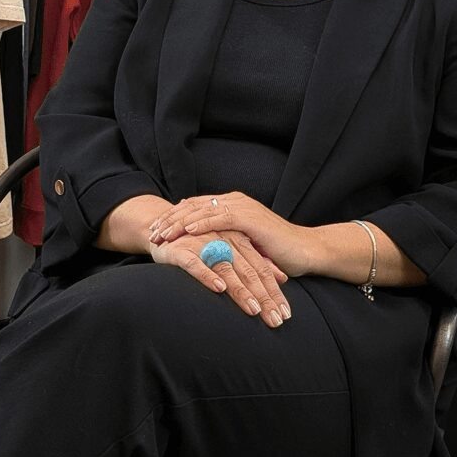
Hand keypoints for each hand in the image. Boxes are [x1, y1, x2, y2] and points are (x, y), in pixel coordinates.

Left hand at [148, 192, 316, 278]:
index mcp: (230, 206)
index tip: (154, 231)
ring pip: (202, 210)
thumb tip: (200, 253)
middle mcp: (234, 202)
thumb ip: (223, 243)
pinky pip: (221, 218)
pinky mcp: (250, 218)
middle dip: (170, 220)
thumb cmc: (275, 253)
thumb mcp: (242, 246)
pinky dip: (203, 223)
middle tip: (151, 233)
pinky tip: (187, 230)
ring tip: (162, 233)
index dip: (173, 218)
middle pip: (193, 206)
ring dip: (180, 222)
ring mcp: (242, 208)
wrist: (305, 250)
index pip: (194, 208)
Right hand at [148, 228, 292, 326]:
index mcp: (240, 241)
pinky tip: (219, 288)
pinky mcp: (183, 249)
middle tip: (276, 320)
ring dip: (242, 291)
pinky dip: (208, 275)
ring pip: (227, 270)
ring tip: (254, 310)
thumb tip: (283, 277)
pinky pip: (196, 263)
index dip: (274, 293)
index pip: (262, 270)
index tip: (285, 315)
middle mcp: (225, 241)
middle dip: (264, 298)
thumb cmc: (203, 242)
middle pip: (249, 272)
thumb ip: (257, 261)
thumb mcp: (234, 248)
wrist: (165, 225)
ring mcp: (204, 244)